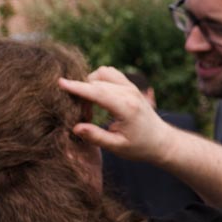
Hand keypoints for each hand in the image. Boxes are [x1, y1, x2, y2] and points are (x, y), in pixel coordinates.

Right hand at [58, 67, 174, 162]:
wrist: (162, 141)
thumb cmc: (140, 147)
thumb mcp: (118, 147)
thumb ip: (96, 137)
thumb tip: (76, 127)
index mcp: (126, 107)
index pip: (97, 92)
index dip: (77, 87)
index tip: (59, 83)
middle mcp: (129, 93)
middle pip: (96, 83)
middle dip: (82, 93)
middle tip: (83, 116)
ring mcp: (131, 87)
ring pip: (103, 73)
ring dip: (91, 84)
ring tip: (90, 106)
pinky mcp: (131, 86)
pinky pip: (110, 74)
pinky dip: (99, 80)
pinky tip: (98, 97)